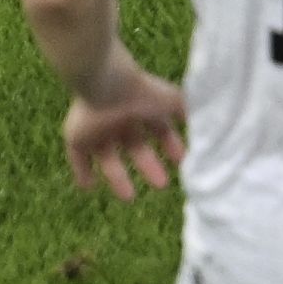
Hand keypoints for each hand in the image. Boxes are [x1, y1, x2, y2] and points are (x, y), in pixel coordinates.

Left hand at [63, 67, 185, 201]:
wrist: (108, 85)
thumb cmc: (143, 92)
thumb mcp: (173, 101)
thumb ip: (187, 111)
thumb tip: (205, 124)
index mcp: (143, 109)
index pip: (159, 131)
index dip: (170, 146)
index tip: (181, 161)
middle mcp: (121, 121)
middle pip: (136, 148)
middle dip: (149, 166)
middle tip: (162, 185)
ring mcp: (98, 130)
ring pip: (109, 158)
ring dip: (119, 178)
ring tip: (130, 198)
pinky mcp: (77, 138)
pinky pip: (78, 160)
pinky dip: (83, 173)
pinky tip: (91, 187)